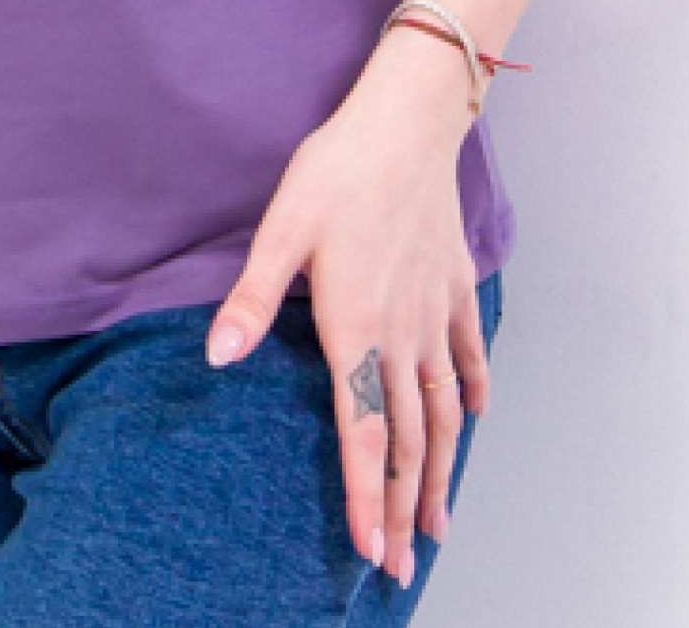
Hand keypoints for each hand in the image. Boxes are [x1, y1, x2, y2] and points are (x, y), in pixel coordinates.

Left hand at [201, 31, 491, 590]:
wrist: (408, 122)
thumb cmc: (338, 170)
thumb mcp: (281, 228)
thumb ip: (254, 298)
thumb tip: (217, 357)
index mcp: (356, 328)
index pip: (365, 434)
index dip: (368, 497)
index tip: (370, 551)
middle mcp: (402, 334)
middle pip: (409, 440)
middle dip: (406, 510)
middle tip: (403, 566)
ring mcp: (435, 312)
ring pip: (443, 412)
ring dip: (441, 472)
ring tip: (439, 524)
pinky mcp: (454, 285)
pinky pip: (467, 355)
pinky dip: (470, 393)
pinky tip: (470, 419)